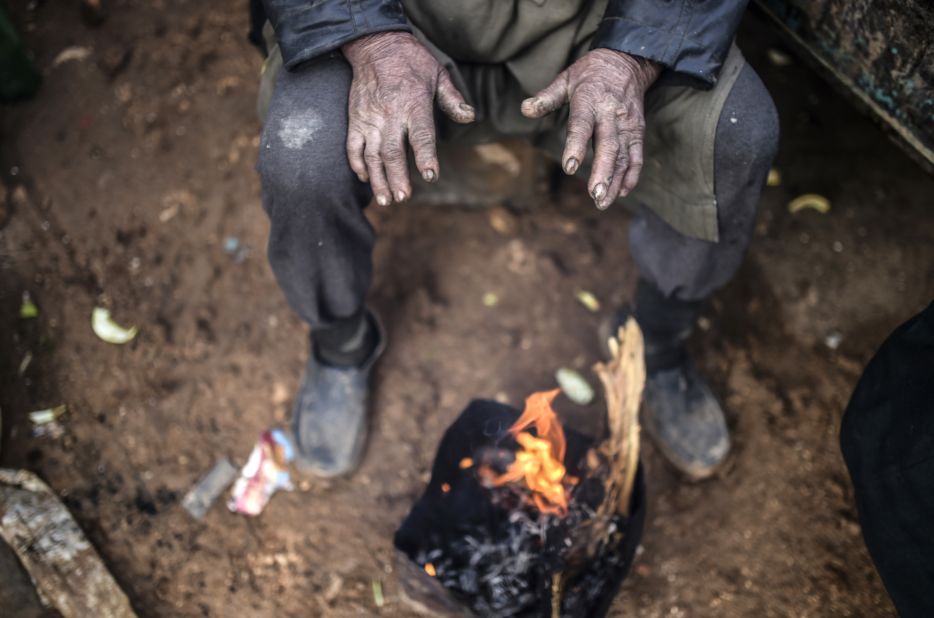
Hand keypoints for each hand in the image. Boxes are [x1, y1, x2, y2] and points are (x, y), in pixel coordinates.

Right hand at [342, 32, 474, 205]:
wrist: (375, 45)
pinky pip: (353, 146)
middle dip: (397, 177)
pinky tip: (364, 179)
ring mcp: (370, 118)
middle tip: (403, 198)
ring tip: (385, 200)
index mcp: (414, 104)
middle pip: (393, 152)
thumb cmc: (411, 62)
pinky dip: (357, 164)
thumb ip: (453, 99)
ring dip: (377, 179)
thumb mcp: (438, 74)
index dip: (426, 157)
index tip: (431, 176)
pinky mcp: (356, 119)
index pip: (421, 135)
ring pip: (372, 154)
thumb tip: (470, 117)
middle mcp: (390, 114)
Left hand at [521, 49, 659, 208]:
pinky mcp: (638, 130)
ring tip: (604, 202)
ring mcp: (627, 123)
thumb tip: (525, 109)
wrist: (627, 61)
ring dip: (616, 180)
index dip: (576, 146)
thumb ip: (547, 97)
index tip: (570, 168)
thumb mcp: (566, 79)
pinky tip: (622, 192)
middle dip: (603, 172)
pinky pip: (637, 154)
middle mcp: (611, 113)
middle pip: (608, 145)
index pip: (582, 125)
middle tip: (595, 196)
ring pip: (623, 155)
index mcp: (589, 100)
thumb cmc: (589, 74)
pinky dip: (632, 174)